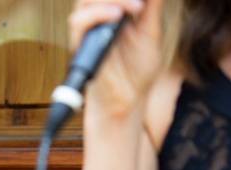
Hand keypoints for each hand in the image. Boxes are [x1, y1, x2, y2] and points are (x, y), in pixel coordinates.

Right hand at [69, 0, 165, 117]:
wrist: (128, 99)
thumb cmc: (138, 70)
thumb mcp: (152, 32)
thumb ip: (152, 7)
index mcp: (115, 12)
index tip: (145, 0)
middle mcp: (98, 19)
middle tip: (141, 2)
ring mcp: (88, 31)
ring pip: (85, 1)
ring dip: (109, 0)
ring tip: (136, 6)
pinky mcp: (79, 45)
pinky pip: (78, 22)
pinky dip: (97, 14)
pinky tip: (117, 16)